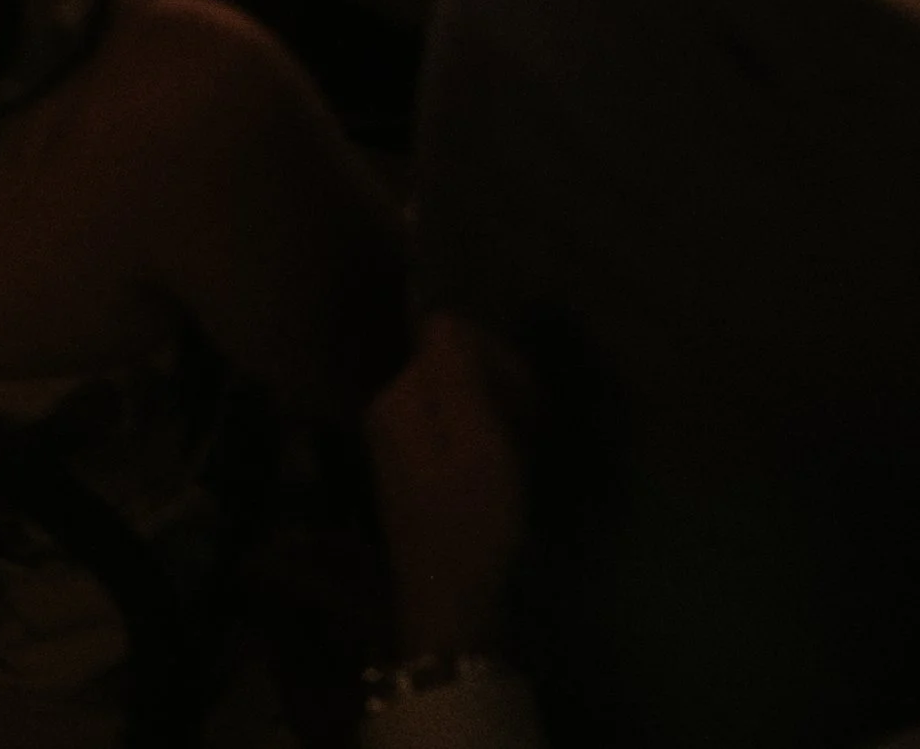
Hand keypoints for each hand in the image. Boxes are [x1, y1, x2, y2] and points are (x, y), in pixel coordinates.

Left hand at [367, 314, 528, 664]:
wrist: (452, 606)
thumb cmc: (471, 518)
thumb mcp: (476, 438)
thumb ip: (457, 370)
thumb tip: (445, 314)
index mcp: (398, 395)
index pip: (450, 334)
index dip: (497, 359)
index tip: (528, 403)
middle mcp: (388, 408)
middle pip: (449, 361)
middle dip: (497, 383)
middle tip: (531, 428)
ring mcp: (397, 442)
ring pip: (455, 394)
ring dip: (494, 412)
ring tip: (521, 449)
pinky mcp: (413, 471)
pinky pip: (451, 427)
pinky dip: (482, 437)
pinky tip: (501, 469)